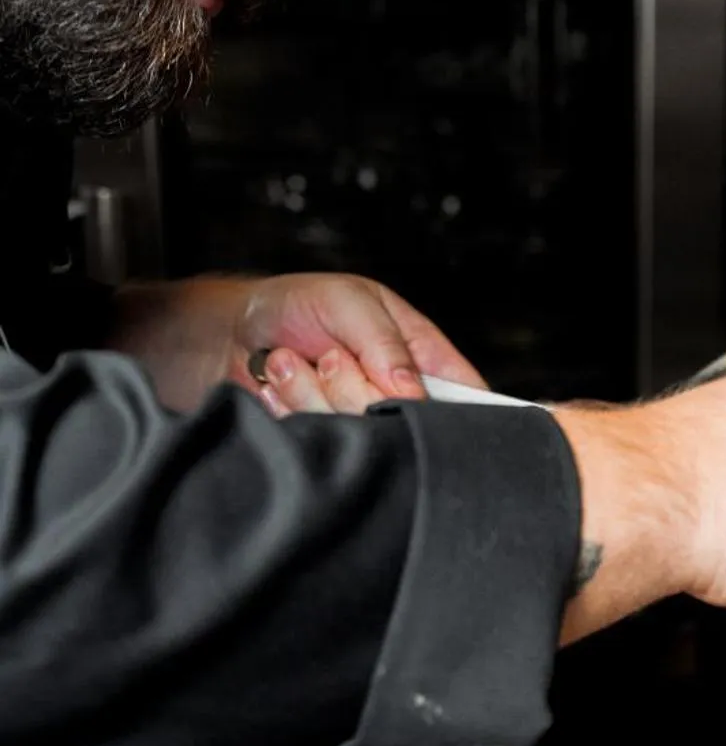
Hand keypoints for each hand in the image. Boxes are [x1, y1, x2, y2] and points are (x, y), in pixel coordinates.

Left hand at [107, 273, 484, 414]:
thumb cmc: (300, 305)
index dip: (462, 415)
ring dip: (312, 393)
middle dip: (355, 388)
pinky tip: (281, 384)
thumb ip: (384, 341)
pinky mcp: (330, 444)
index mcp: (424, 361)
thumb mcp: (347, 301)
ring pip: (357, 436)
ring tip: (295, 362)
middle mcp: (400, 399)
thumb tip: (410, 389)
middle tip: (329, 358)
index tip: (420, 406)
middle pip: (405, 425)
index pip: (470, 401)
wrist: (236, 332)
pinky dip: (289, 409)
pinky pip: (319, 443)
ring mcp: (364, 425)